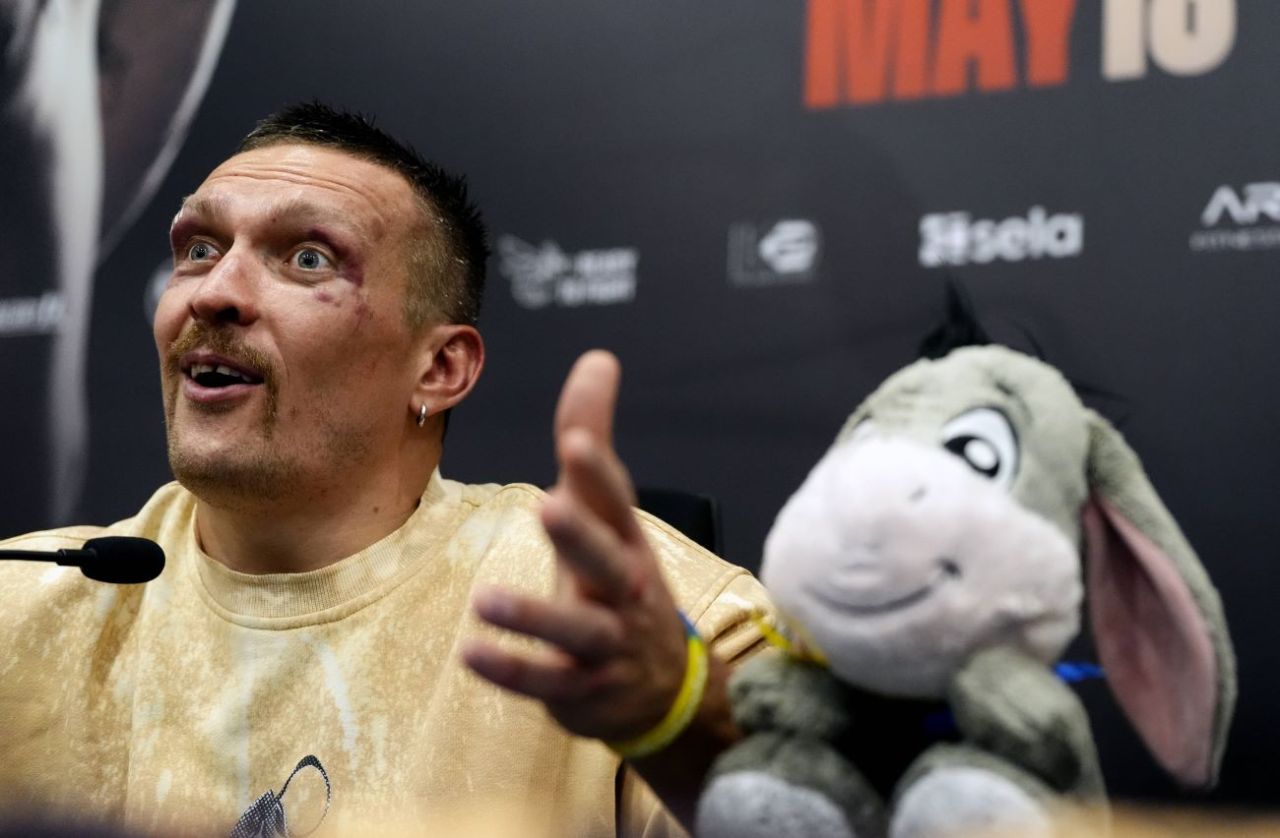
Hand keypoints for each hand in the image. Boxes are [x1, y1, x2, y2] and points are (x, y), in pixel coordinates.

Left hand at [463, 350, 689, 741]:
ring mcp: (609, 643)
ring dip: (534, 616)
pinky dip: (512, 671)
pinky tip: (470, 653)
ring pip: (577, 630)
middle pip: (607, 561)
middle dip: (581, 536)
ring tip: (485, 601)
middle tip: (547, 507)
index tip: (575, 443)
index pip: (616, 501)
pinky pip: (548, 682)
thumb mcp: (608, 513)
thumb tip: (597, 358)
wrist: (663, 687)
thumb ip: (593, 438)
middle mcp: (625, 588)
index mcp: (626, 539)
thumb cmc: (620, 581)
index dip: (598, 474)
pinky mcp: (584, 688)